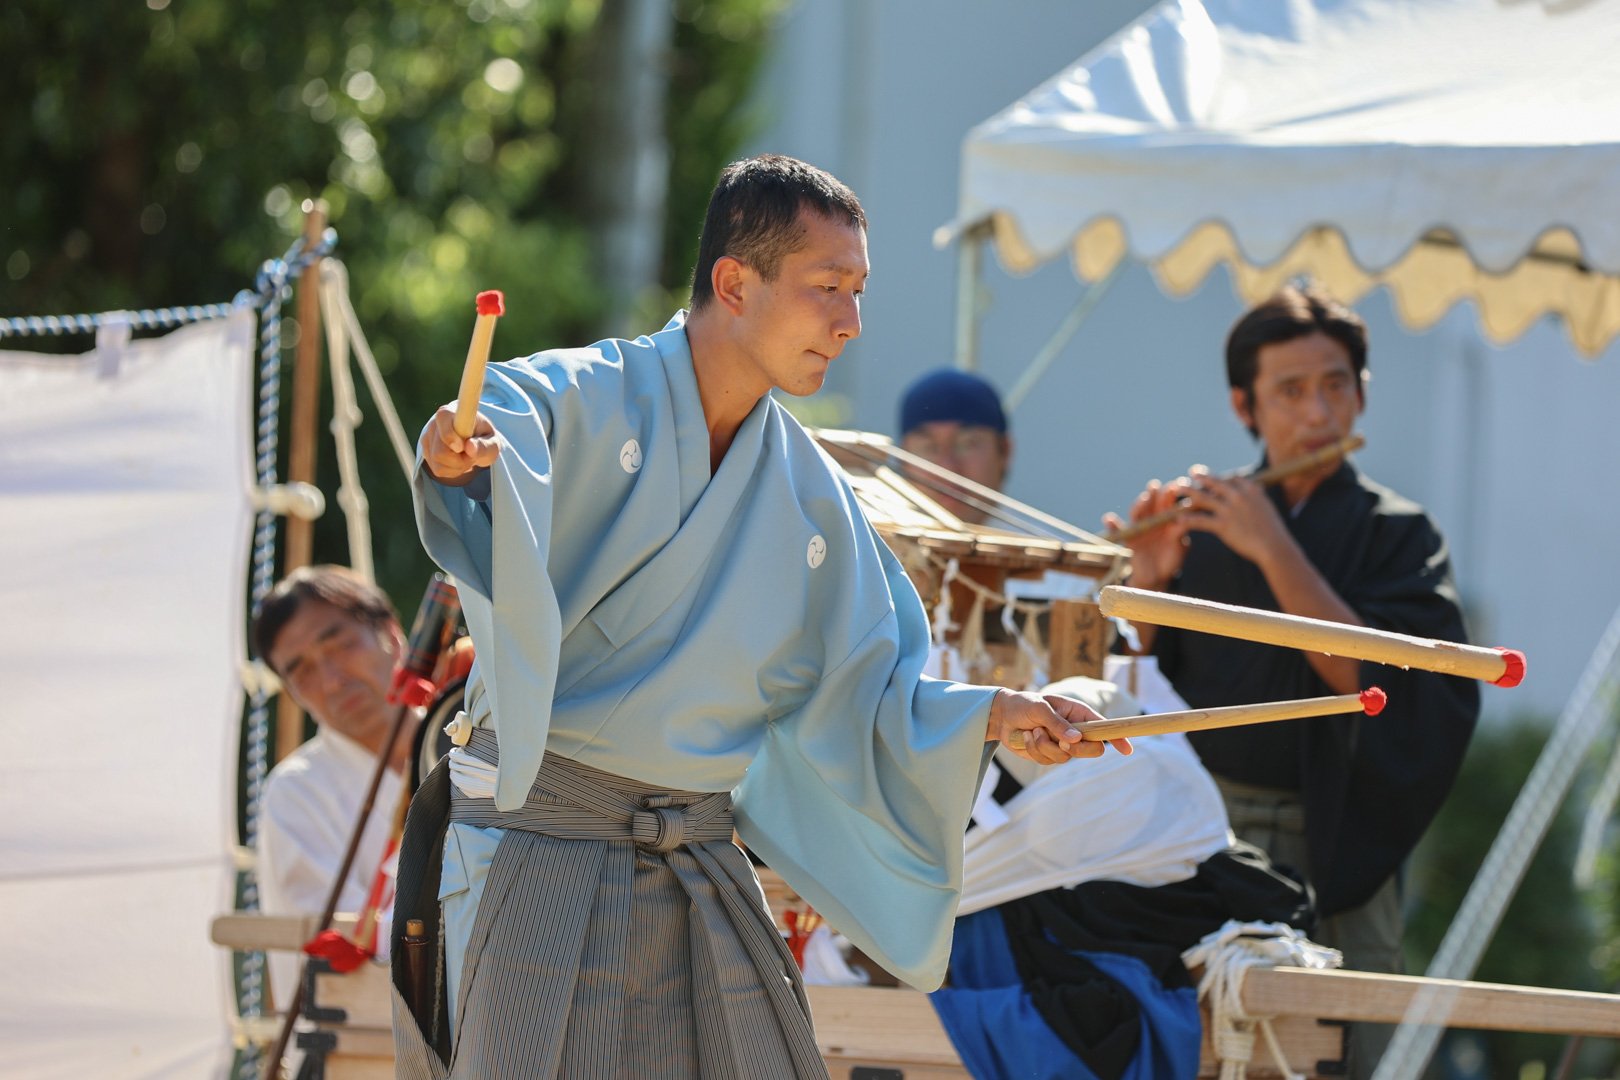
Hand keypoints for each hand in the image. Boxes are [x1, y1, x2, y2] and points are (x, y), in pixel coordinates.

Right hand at [421, 403, 499, 484]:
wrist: (474, 437)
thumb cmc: (484, 437)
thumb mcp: (493, 442)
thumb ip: (484, 446)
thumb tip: (470, 447)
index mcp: (452, 413)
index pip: (443, 418)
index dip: (449, 435)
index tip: (461, 447)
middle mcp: (435, 424)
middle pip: (440, 452)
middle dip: (460, 460)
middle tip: (473, 455)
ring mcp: (427, 438)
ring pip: (438, 463)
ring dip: (458, 466)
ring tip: (467, 457)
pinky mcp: (425, 451)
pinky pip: (438, 469)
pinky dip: (452, 470)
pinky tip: (459, 461)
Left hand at [986, 689, 1132, 763]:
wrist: (1002, 716)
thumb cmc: (1024, 704)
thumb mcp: (1040, 708)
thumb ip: (1058, 723)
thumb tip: (1076, 740)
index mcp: (1078, 713)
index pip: (1103, 727)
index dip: (1117, 738)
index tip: (1127, 749)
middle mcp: (1074, 730)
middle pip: (1092, 750)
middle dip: (1076, 749)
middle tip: (1060, 741)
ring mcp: (1062, 745)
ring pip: (1066, 758)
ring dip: (1045, 745)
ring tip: (1033, 730)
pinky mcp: (1048, 755)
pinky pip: (1047, 761)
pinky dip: (1034, 749)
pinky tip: (1026, 737)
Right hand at [1104, 476, 1192, 590]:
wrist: (1157, 578)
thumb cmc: (1171, 560)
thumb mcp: (1179, 547)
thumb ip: (1178, 534)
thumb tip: (1180, 522)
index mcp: (1167, 521)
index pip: (1168, 503)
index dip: (1170, 495)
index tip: (1175, 486)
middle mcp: (1153, 521)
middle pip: (1151, 504)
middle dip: (1153, 494)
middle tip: (1155, 486)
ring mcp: (1140, 528)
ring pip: (1137, 512)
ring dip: (1139, 504)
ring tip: (1144, 499)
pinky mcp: (1129, 539)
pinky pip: (1118, 530)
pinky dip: (1112, 524)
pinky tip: (1108, 519)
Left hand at [1178, 468, 1292, 566]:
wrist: (1274, 546)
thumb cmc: (1272, 530)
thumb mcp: (1266, 507)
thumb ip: (1257, 496)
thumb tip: (1257, 487)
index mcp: (1250, 490)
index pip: (1232, 478)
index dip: (1221, 478)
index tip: (1213, 477)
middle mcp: (1238, 496)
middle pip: (1215, 483)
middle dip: (1202, 476)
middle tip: (1192, 471)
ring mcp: (1229, 510)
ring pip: (1203, 498)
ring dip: (1188, 492)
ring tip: (1177, 488)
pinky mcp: (1222, 525)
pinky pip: (1201, 520)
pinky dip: (1188, 519)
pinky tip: (1178, 519)